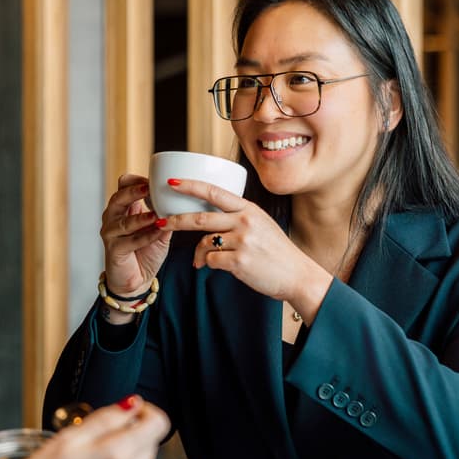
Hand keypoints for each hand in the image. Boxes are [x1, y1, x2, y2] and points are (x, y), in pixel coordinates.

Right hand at [101, 174, 171, 296]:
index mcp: (123, 208)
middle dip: (134, 192)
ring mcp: (111, 234)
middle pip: (118, 198)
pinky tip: (158, 233)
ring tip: (156, 214)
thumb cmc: (146, 250)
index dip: (136, 180)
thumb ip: (166, 214)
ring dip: (141, 218)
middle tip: (149, 188)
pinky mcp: (114, 250)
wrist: (137, 278)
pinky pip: (130, 241)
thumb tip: (182, 199)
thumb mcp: (160, 228)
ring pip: (123, 221)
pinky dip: (145, 237)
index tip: (154, 178)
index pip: (123, 186)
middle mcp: (113, 218)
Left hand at [158, 179, 332, 321]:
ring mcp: (243, 241)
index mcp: (249, 209)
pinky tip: (219, 267)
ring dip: (198, 253)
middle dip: (175, 221)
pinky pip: (211, 260)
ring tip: (200, 261)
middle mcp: (245, 221)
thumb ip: (238, 218)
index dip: (190, 186)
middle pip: (200, 218)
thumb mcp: (262, 225)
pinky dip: (209, 265)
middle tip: (161, 223)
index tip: (171, 183)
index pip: (214, 192)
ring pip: (203, 242)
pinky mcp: (239, 262)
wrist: (298, 275)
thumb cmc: (277, 252)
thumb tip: (208, 220)